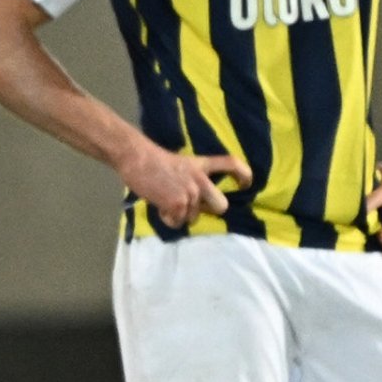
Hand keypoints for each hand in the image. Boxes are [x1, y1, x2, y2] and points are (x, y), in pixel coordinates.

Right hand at [117, 139, 250, 227]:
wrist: (136, 159)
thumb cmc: (154, 160)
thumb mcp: (182, 165)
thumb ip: (194, 180)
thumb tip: (199, 202)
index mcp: (202, 165)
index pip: (231, 164)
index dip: (244, 175)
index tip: (245, 185)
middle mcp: (201, 180)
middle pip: (221, 206)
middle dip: (208, 210)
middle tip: (192, 206)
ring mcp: (190, 194)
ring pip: (194, 218)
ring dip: (181, 214)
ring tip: (165, 200)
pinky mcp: (177, 205)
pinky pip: (178, 222)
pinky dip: (168, 219)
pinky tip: (160, 206)